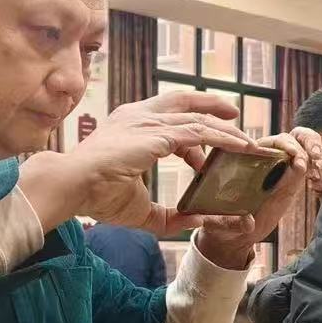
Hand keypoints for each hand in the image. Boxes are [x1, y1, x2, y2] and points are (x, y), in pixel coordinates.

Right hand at [20, 91, 258, 234]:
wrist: (73, 185)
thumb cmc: (96, 195)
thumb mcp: (139, 207)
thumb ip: (169, 214)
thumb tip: (196, 220)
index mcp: (129, 124)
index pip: (168, 118)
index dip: (191, 131)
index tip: (206, 154)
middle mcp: (140, 115)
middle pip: (184, 102)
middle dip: (212, 107)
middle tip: (235, 117)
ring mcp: (149, 121)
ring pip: (199, 118)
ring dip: (226, 129)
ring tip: (248, 142)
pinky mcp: (159, 133)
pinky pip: (201, 132)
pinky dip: (224, 138)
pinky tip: (241, 147)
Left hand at [195, 128, 321, 269]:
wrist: (234, 233)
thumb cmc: (222, 224)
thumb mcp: (224, 224)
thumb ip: (235, 223)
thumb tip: (248, 221)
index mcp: (244, 161)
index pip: (269, 142)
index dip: (285, 145)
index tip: (295, 157)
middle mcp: (264, 159)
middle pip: (291, 137)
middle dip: (306, 142)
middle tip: (314, 157)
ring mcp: (280, 167)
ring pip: (303, 144)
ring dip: (315, 149)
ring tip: (318, 166)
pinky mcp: (291, 177)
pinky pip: (308, 160)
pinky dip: (318, 161)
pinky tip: (319, 173)